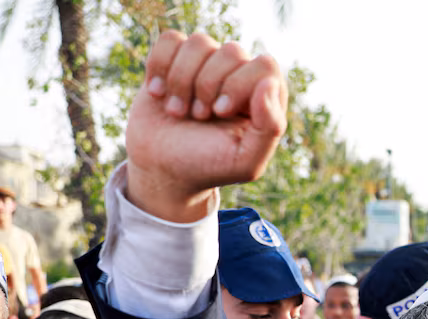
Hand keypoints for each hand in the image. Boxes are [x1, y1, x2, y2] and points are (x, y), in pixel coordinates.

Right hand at [126, 31, 287, 221]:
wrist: (163, 169)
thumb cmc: (208, 165)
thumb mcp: (245, 161)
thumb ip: (270, 127)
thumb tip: (269, 83)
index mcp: (264, 97)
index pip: (265, 65)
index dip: (239, 84)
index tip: (220, 112)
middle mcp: (239, 74)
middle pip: (231, 51)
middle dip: (208, 86)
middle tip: (198, 117)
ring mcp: (206, 64)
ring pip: (199, 42)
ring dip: (182, 80)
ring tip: (178, 111)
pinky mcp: (174, 60)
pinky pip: (170, 39)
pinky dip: (159, 66)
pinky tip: (158, 94)